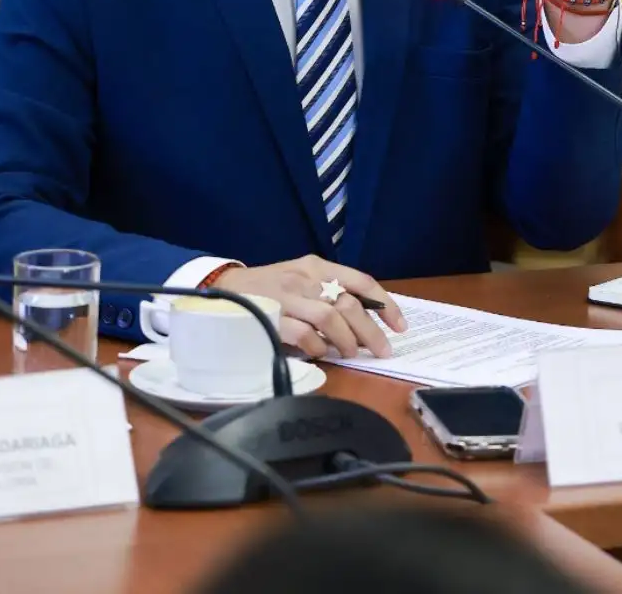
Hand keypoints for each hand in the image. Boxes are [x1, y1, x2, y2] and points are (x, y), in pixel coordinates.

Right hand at [213, 257, 405, 358]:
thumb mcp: (302, 280)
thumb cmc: (269, 288)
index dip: (385, 304)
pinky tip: (321, 353)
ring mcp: (287, 297)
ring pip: (330, 317)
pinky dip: (317, 346)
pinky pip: (303, 334)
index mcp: (317, 266)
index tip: (399, 327)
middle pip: (349, 303)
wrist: (222, 287)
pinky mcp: (270, 317)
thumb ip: (330, 294)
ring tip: (351, 354)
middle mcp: (305, 278)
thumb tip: (367, 324)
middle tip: (381, 351)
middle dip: (370, 331)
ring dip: (346, 340)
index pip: (361, 281)